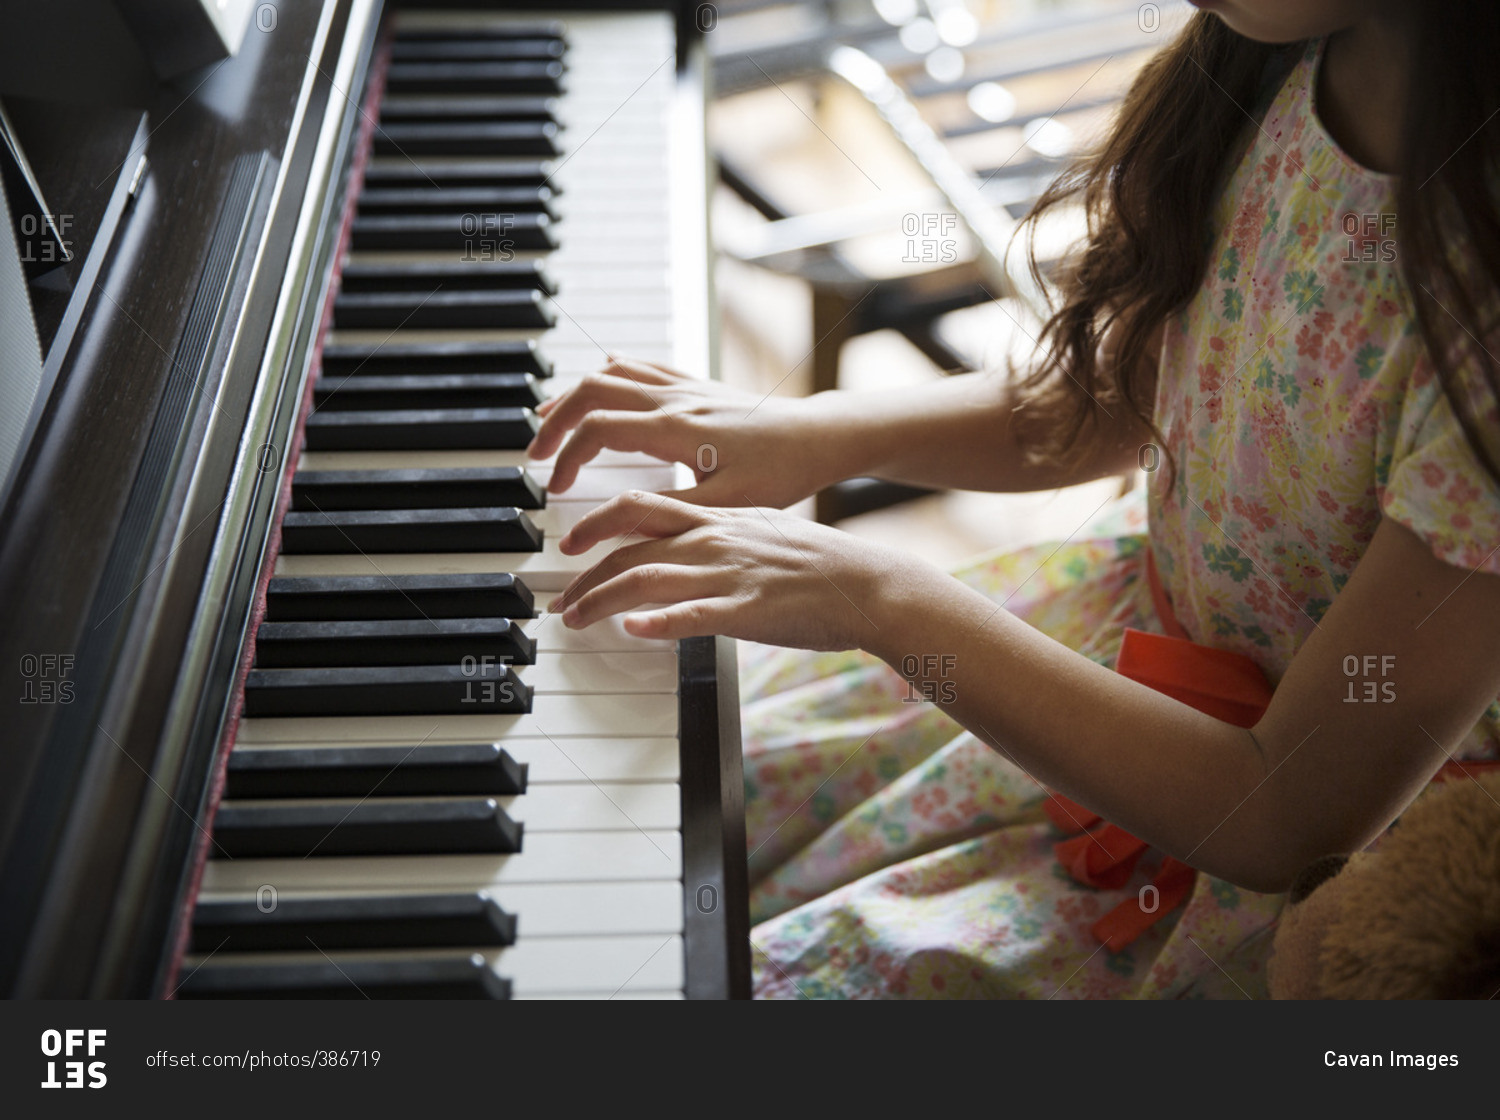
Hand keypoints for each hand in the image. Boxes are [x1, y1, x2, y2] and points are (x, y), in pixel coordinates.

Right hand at [526, 356, 847, 507]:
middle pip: (592, 391)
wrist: (818, 437)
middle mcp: (674, 400)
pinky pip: (641, 365)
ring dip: (574, 394)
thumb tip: (615, 528)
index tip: (554, 487)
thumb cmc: (781, 471)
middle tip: (536, 453)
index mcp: (675, 429)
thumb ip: (666, 516)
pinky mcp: (697, 385)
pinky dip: (609, 373)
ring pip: (611, 372)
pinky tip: (599, 380)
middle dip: (555, 420)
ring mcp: (685, 387)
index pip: (597, 428)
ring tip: (551, 419)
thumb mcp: (724, 507)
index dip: (565, 456)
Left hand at [553, 490, 917, 651]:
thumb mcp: (763, 534)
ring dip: (601, 600)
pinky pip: (694, 614)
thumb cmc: (821, 565)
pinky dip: (658, 621)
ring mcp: (729, 575)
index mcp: (718, 520)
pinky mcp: (747, 610)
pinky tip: (632, 629)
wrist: (869, 583)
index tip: (571, 547)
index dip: (596, 525)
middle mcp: (715, 541)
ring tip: (576, 620)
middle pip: (629, 549)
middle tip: (561, 602)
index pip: (638, 511)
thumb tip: (688, 550)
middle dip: (585, 575)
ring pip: (647, 579)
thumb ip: (721, 538)